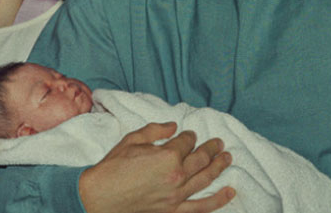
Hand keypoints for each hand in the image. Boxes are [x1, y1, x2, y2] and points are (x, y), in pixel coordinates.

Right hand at [79, 122, 233, 212]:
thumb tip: (173, 126)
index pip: (186, 142)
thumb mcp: (132, 140)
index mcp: (167, 156)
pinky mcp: (174, 211)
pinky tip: (230, 192)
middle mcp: (176, 176)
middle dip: (211, 148)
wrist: (100, 196)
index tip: (189, 134)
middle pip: (201, 159)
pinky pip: (202, 207)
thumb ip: (155, 130)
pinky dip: (218, 200)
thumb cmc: (113, 167)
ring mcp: (177, 196)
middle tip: (218, 143)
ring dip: (220, 167)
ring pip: (206, 179)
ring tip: (228, 158)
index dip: (189, 136)